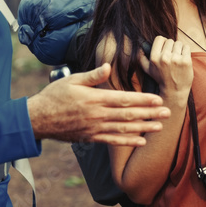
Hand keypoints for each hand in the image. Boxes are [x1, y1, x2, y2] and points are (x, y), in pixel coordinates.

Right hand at [27, 63, 169, 144]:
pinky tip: (141, 140)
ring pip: (124, 128)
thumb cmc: (54, 96)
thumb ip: (92, 75)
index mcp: (94, 99)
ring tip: (160, 126)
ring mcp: (95, 128)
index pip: (124, 99)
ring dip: (144, 127)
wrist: (37, 119)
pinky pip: (113, 140)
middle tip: (168, 113)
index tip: (158, 99)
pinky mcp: (91, 138)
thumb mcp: (72, 80)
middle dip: (150, 114)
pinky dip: (128, 141)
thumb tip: (108, 65)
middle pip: (128, 114)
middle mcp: (97, 115)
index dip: (143, 100)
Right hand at [138, 35, 193, 104]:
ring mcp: (176, 59)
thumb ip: (141, 58)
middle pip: (170, 41)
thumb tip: (139, 48)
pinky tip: (183, 58)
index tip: (165, 48)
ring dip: (179, 49)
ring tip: (177, 57)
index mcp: (154, 58)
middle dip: (171, 46)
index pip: (160, 38)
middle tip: (172, 55)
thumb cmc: (161, 79)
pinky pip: (186, 47)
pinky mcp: (186, 61)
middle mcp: (164, 58)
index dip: (163, 42)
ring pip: (179, 43)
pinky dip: (186, 51)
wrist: (174, 91)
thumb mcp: (148, 70)